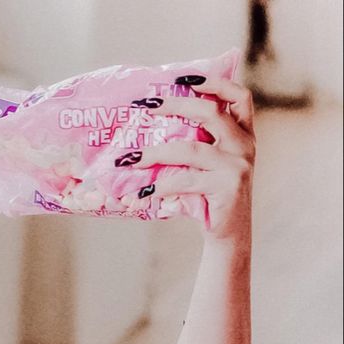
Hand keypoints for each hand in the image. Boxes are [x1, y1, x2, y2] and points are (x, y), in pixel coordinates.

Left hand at [126, 77, 255, 243]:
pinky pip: (186, 181)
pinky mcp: (227, 188)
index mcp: (244, 134)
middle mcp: (245, 145)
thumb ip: (199, 142)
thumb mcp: (210, 165)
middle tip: (146, 107)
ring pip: (190, 150)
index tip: (184, 77)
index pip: (238, 96)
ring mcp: (237, 166)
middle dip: (176, 105)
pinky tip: (143, 193)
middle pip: (210, 113)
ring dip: (155, 153)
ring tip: (130, 159)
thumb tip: (155, 122)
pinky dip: (161, 186)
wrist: (228, 234)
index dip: (214, 82)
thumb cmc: (211, 196)